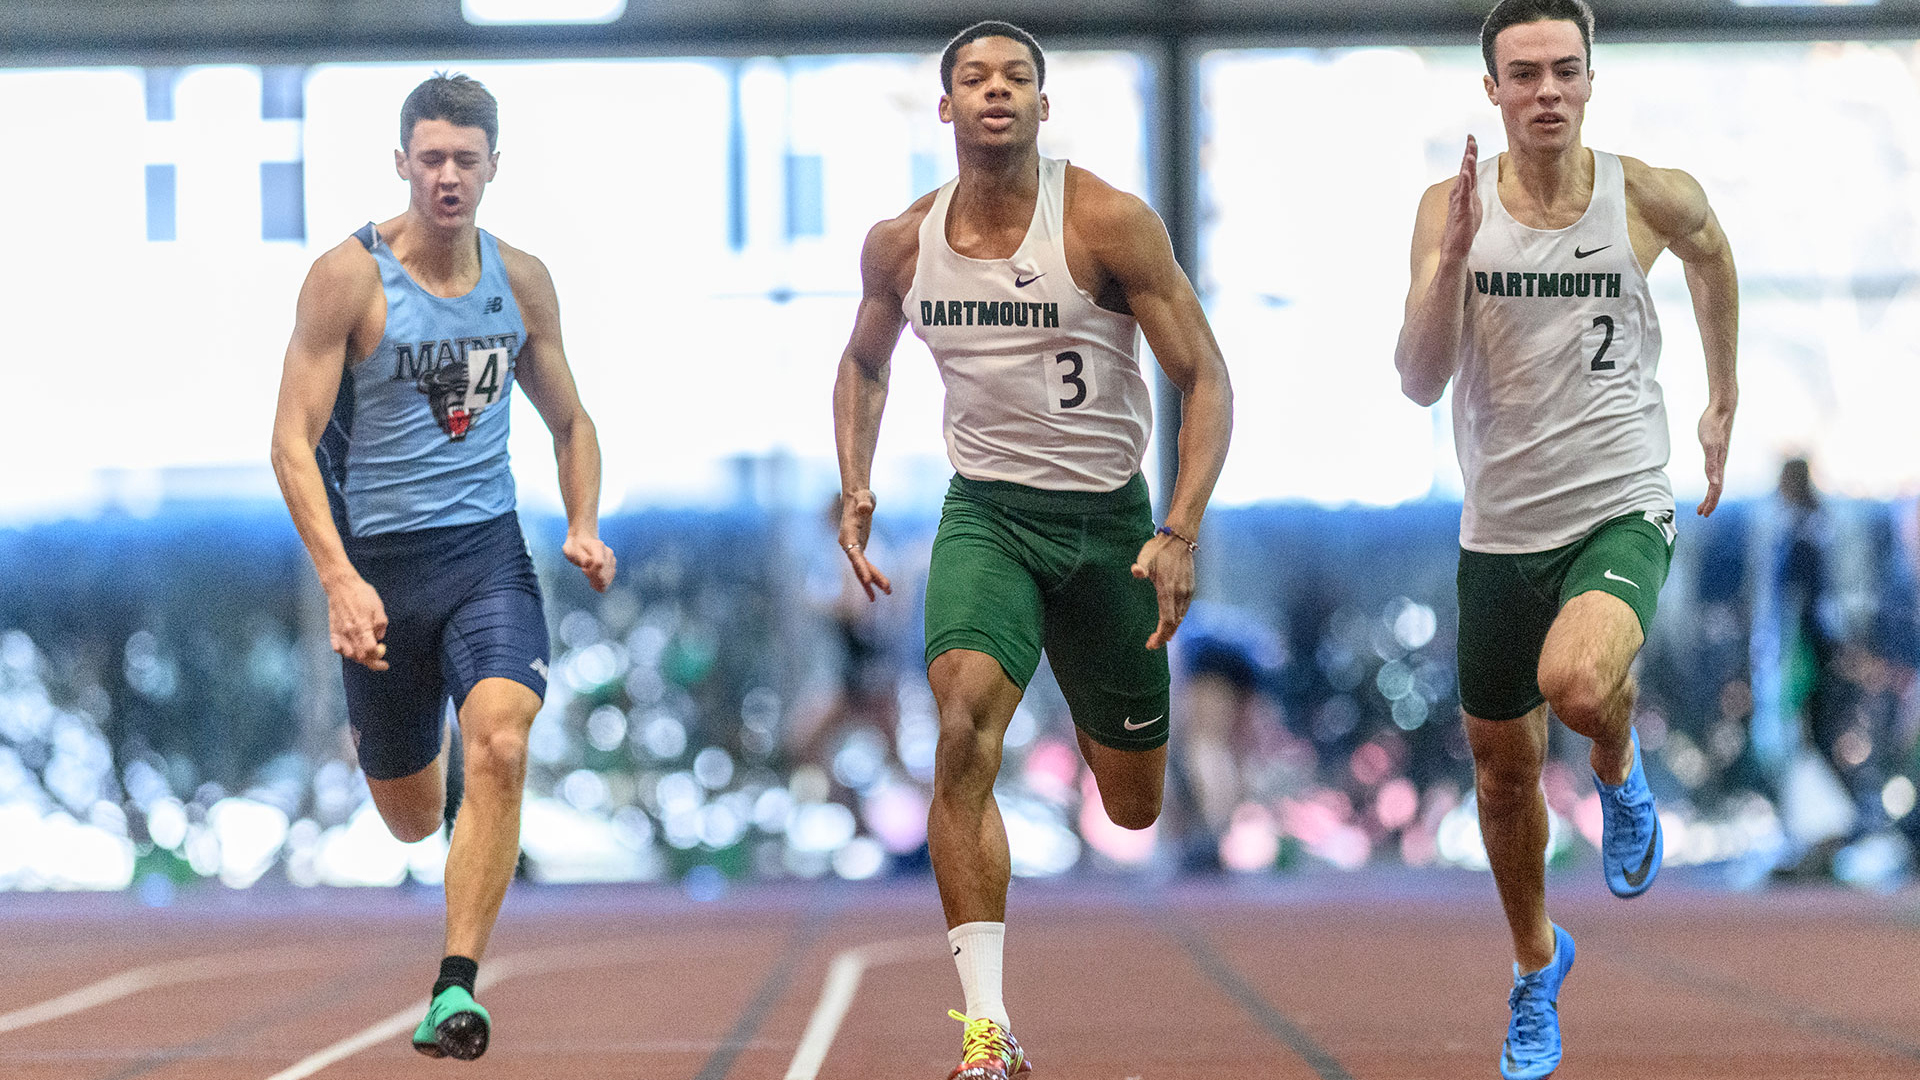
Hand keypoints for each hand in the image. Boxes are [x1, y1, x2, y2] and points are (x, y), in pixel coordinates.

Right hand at [326, 574, 388, 670]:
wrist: (341, 585)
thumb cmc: (362, 594)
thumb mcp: (378, 607)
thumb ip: (381, 625)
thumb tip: (379, 638)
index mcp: (363, 627)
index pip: (370, 651)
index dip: (378, 660)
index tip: (385, 663)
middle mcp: (349, 633)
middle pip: (360, 657)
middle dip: (371, 661)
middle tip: (379, 660)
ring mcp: (339, 633)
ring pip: (349, 655)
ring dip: (359, 657)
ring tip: (367, 653)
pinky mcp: (332, 631)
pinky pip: (337, 648)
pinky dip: (346, 653)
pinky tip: (352, 649)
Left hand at [564, 532, 616, 591]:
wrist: (582, 540)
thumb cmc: (575, 547)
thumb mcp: (572, 550)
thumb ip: (582, 558)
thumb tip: (589, 564)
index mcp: (597, 546)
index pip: (599, 564)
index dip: (592, 571)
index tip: (583, 569)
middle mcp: (607, 552)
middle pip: (604, 572)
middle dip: (595, 580)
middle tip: (588, 579)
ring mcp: (612, 558)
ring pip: (608, 576)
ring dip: (599, 583)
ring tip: (592, 582)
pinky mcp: (612, 564)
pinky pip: (609, 578)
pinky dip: (603, 583)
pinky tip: (596, 583)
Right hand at [838, 488, 892, 600]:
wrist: (857, 497)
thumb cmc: (861, 497)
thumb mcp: (864, 498)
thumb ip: (864, 504)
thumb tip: (865, 509)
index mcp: (848, 534)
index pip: (854, 554)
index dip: (861, 567)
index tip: (867, 579)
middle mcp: (847, 544)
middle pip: (859, 565)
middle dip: (872, 579)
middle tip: (888, 589)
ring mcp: (853, 548)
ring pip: (862, 568)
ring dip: (874, 581)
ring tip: (889, 592)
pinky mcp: (859, 549)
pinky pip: (866, 565)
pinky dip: (873, 575)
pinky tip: (882, 586)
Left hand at [1131, 533, 1193, 650]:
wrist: (1180, 538)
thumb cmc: (1159, 548)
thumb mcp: (1146, 556)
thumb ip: (1141, 567)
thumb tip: (1136, 572)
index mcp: (1168, 588)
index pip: (1167, 619)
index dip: (1160, 634)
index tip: (1151, 644)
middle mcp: (1180, 593)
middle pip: (1174, 622)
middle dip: (1164, 636)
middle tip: (1152, 644)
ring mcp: (1187, 591)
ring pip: (1181, 617)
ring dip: (1172, 629)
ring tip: (1161, 637)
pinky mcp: (1190, 588)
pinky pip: (1184, 610)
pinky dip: (1178, 619)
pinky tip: (1172, 622)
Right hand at [1440, 135, 1481, 261]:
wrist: (1456, 247)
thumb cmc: (1464, 228)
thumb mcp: (1473, 206)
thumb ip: (1472, 193)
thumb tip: (1472, 183)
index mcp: (1463, 191)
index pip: (1468, 169)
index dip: (1469, 153)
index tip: (1471, 138)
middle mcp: (1458, 193)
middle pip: (1465, 170)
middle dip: (1468, 153)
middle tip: (1471, 138)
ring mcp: (1459, 201)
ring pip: (1464, 179)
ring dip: (1466, 165)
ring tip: (1469, 152)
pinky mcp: (1461, 210)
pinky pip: (1464, 194)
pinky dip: (1465, 182)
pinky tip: (1467, 173)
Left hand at [1695, 402, 1733, 516]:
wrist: (1722, 409)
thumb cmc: (1714, 425)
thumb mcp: (1709, 444)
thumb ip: (1711, 463)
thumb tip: (1713, 482)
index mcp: (1719, 464)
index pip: (1715, 488)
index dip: (1710, 502)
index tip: (1703, 513)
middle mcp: (1721, 462)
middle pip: (1716, 487)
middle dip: (1710, 502)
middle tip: (1702, 513)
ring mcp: (1719, 456)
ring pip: (1716, 480)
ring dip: (1711, 493)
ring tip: (1704, 502)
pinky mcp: (1716, 450)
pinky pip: (1714, 470)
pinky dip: (1712, 479)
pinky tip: (1710, 480)